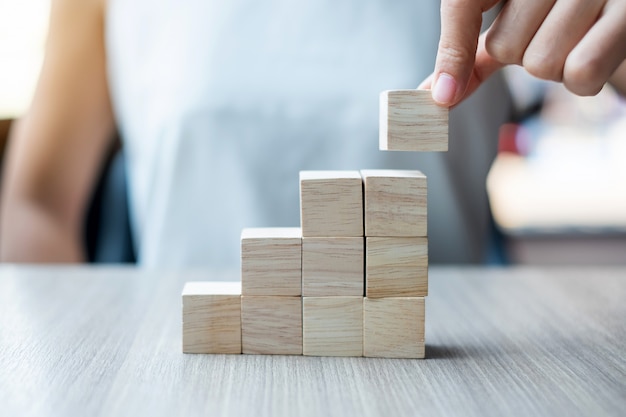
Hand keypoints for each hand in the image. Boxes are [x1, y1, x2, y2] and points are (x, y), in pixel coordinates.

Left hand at [420, 0, 625, 106]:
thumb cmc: (555, 8)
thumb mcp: (512, 17)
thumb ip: (470, 50)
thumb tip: (436, 94)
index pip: (463, 4)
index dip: (454, 52)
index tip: (443, 98)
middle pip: (505, 47)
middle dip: (525, 53)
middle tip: (551, 28)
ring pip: (540, 64)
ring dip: (555, 66)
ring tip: (577, 33)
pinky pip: (580, 73)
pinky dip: (582, 79)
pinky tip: (595, 49)